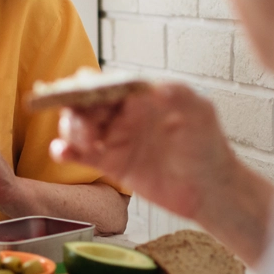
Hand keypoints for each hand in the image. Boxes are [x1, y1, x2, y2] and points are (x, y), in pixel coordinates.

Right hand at [49, 82, 238, 219]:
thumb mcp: (200, 113)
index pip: (104, 83)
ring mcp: (115, 139)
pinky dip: (63, 151)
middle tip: (87, 127)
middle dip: (75, 109)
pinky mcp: (111, 165)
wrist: (211, 190)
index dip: (87, 86)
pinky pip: (80, 155)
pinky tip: (62, 153)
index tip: (81, 95)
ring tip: (86, 143)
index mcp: (139, 97)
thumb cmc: (209, 147)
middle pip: (83, 102)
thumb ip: (179, 95)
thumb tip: (153, 87)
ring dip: (70, 129)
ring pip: (77, 126)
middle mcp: (123, 115)